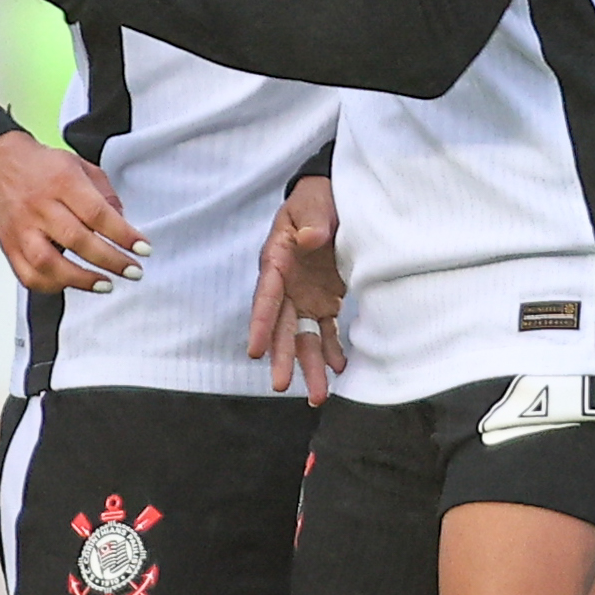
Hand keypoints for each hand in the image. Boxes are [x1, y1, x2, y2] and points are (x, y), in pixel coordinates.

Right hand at [0, 133, 142, 294]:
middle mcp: (40, 206)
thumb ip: (105, 194)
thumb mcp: (81, 166)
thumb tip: (122, 222)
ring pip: (48, 262)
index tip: (143, 249)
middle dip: (110, 261)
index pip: (96, 213)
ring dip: (81, 280)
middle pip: (77, 240)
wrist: (0, 164)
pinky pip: (27, 275)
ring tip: (105, 285)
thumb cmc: (43, 167)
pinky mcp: (9, 245)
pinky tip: (71, 285)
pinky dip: (51, 286)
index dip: (123, 235)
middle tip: (133, 271)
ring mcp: (22, 228)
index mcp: (62, 182)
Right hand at [249, 174, 347, 400]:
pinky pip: (326, 331)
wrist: (333, 198)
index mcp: (277, 260)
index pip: (267, 296)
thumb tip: (308, 239)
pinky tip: (340, 370)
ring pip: (304, 337)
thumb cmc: (318, 197)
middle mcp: (287, 285)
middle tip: (281, 386)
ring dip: (309, 366)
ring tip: (319, 396)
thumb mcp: (314, 202)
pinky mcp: (324, 301)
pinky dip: (332, 351)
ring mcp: (305, 296)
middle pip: (282, 327)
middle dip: (282, 357)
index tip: (255, 351)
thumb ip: (312, 220)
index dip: (261, 324)